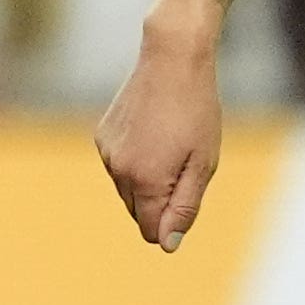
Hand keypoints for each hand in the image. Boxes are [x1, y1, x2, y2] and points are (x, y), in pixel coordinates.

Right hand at [94, 28, 225, 252]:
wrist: (172, 60)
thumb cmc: (196, 111)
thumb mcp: (203, 164)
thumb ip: (184, 207)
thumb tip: (167, 244)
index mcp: (145, 181)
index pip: (151, 230)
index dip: (171, 223)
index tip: (187, 194)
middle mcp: (119, 171)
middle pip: (138, 211)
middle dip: (160, 200)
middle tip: (184, 163)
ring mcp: (107, 152)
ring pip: (127, 189)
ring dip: (147, 179)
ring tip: (169, 143)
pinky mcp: (102, 136)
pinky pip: (119, 165)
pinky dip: (135, 159)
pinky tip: (152, 131)